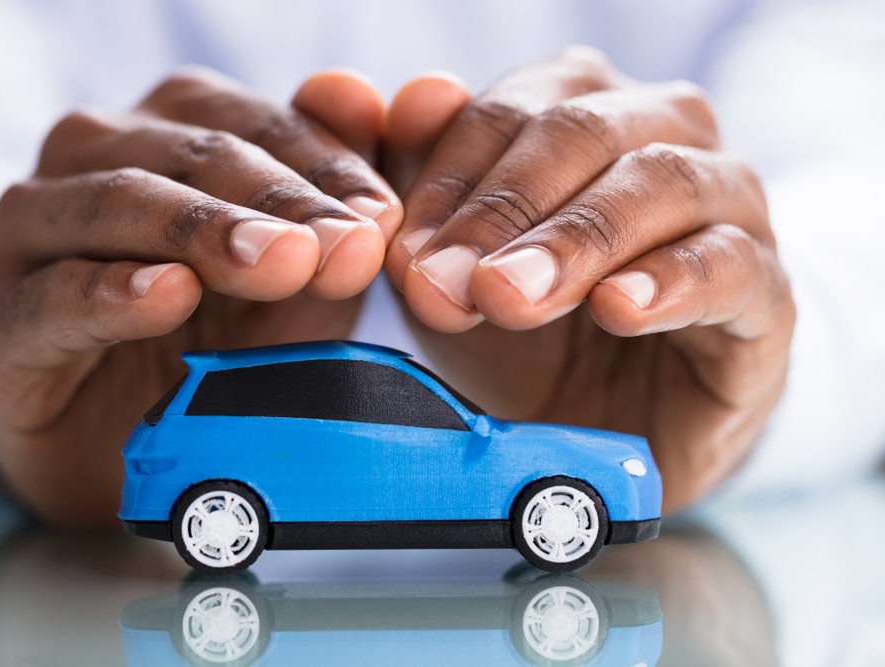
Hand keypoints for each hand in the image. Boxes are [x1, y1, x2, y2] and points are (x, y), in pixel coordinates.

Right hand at [0, 69, 401, 526]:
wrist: (124, 438)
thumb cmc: (220, 338)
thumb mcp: (297, 274)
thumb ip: (330, 193)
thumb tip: (362, 95)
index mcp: (170, 129)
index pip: (255, 123)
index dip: (328, 167)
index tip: (384, 222)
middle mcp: (95, 158)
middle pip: (192, 153)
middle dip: (280, 201)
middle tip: (348, 248)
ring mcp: (36, 233)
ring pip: (117, 202)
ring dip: (204, 231)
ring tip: (278, 264)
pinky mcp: (2, 319)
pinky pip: (52, 295)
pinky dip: (110, 292)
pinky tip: (167, 295)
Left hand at [382, 47, 794, 510]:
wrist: (618, 426)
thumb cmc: (532, 333)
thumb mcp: (460, 269)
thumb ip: (429, 185)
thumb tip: (418, 94)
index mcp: (584, 114)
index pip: (512, 112)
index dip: (447, 179)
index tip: (401, 254)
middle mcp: (663, 137)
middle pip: (584, 132)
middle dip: (501, 210)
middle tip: (442, 284)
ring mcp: (727, 208)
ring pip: (661, 183)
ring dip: (575, 240)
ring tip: (510, 297)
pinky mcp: (766, 291)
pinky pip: (731, 264)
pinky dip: (670, 281)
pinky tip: (616, 309)